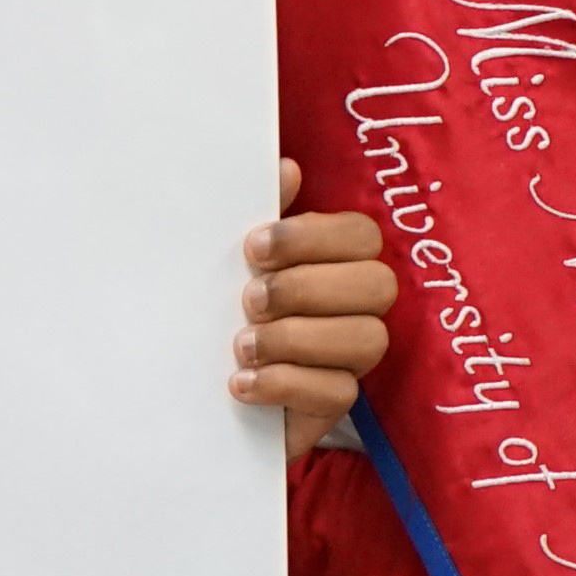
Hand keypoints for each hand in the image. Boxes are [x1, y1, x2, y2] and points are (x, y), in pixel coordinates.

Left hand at [230, 159, 396, 457]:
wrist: (198, 394)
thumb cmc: (229, 312)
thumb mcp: (240, 264)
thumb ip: (265, 219)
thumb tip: (286, 169)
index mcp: (338, 261)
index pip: (360, 234)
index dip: (312, 237)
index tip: (253, 248)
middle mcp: (358, 307)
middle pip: (377, 284)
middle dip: (307, 288)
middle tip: (250, 301)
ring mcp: (352, 358)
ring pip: (366, 338)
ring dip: (296, 339)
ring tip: (242, 346)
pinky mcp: (334, 406)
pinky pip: (338, 392)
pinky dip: (285, 384)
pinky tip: (242, 384)